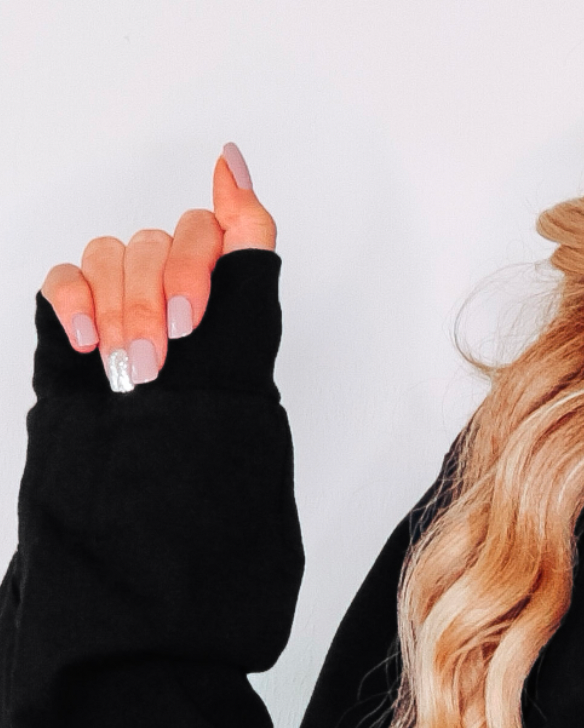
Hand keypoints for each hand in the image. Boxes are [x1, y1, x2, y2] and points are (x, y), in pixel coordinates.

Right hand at [39, 143, 276, 392]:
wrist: (173, 449)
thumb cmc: (216, 388)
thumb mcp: (254, 312)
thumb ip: (248, 233)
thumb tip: (232, 159)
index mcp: (216, 267)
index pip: (203, 227)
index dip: (194, 267)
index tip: (193, 319)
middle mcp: (168, 266)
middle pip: (152, 244)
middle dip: (155, 305)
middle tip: (163, 357)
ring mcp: (121, 281)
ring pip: (109, 256)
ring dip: (122, 315)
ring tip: (136, 368)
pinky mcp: (79, 301)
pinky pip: (65, 277)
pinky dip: (77, 308)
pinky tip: (91, 343)